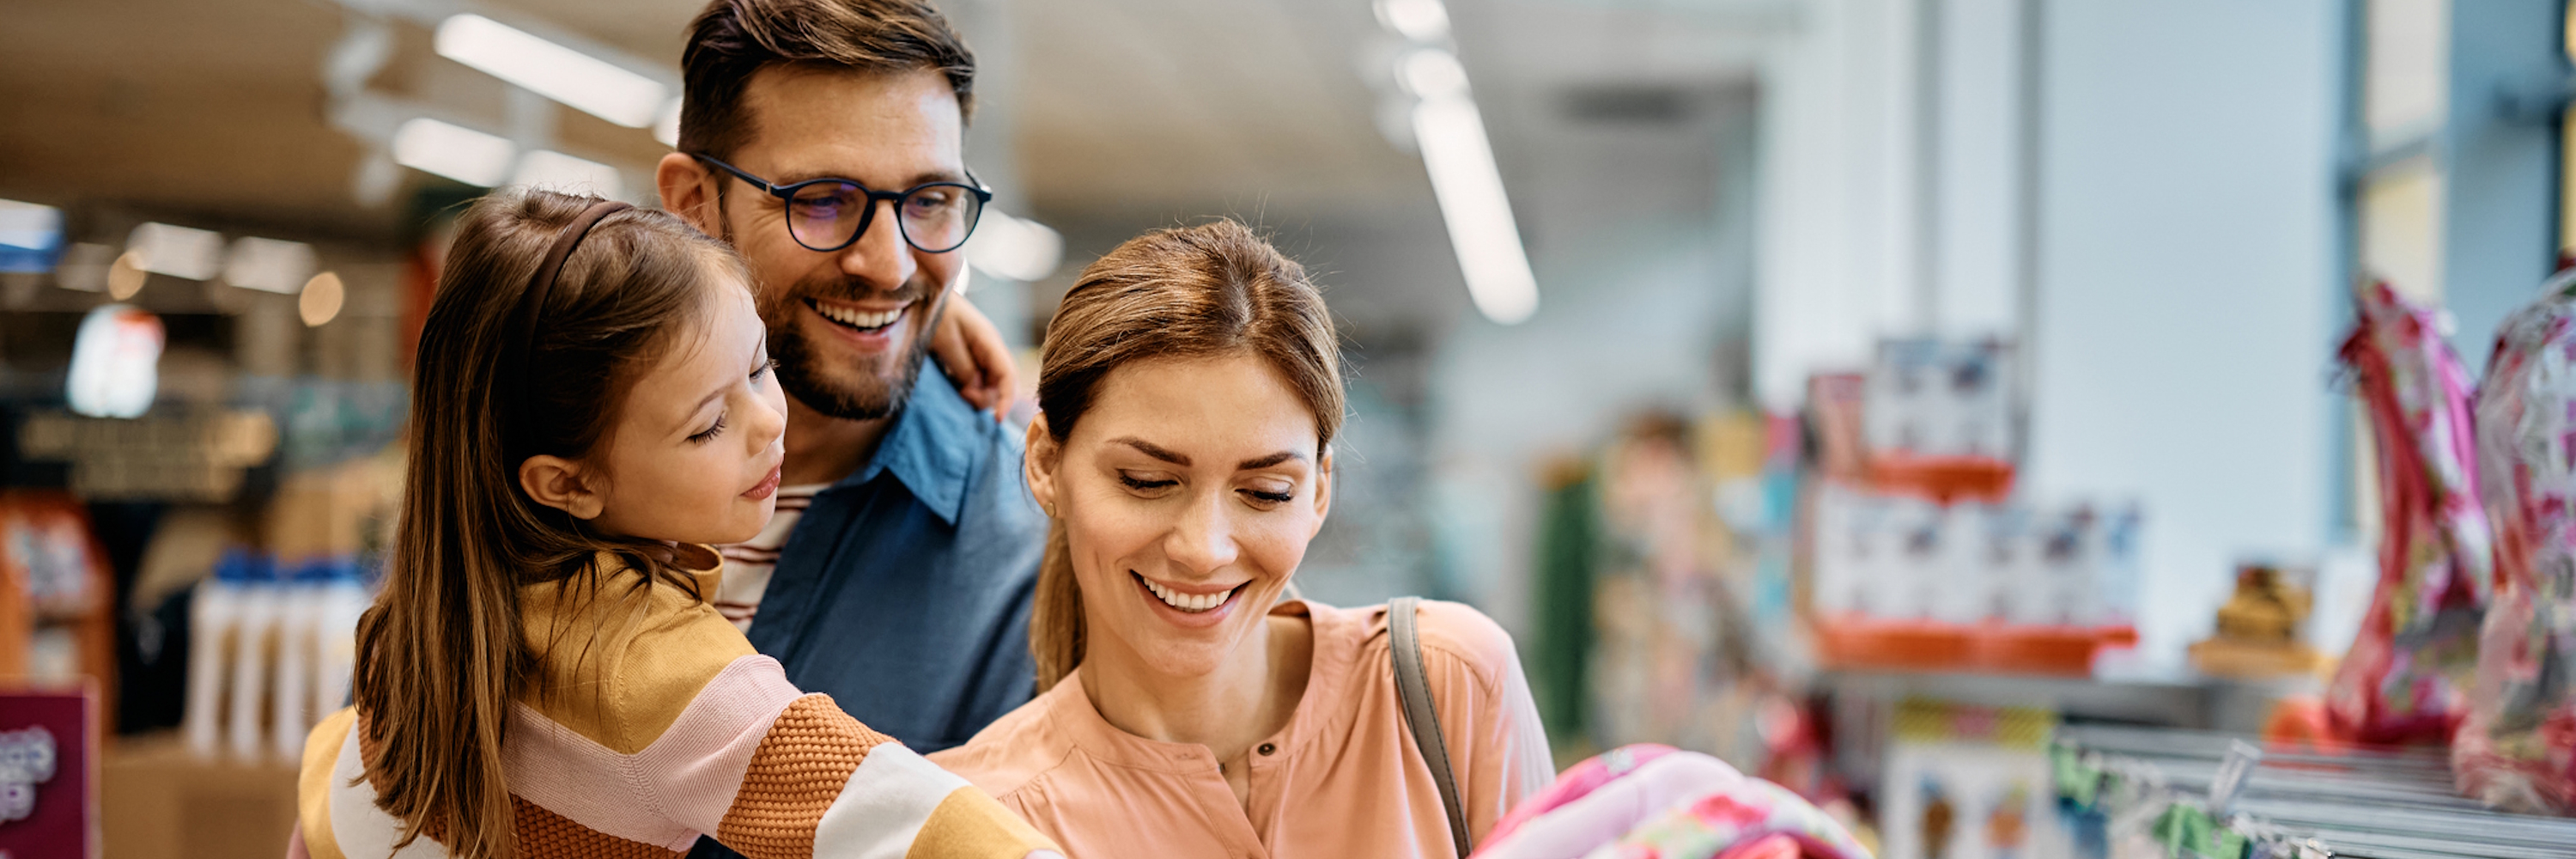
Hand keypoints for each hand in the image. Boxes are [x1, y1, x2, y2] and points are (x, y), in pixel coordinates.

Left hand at [931, 296, 1017, 421]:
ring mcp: (981, 353)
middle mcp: (990, 349)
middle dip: (985, 397)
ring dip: (975, 394)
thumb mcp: (945, 340)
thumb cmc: (934, 313)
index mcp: (989, 341)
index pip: (1008, 375)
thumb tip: (975, 390)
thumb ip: (962, 366)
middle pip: (1001, 384)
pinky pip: (976, 380)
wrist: (922, 293)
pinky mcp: (969, 357)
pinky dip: (968, 388)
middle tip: (961, 395)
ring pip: (988, 384)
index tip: (996, 420)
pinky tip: (954, 385)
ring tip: (956, 390)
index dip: (1006, 400)